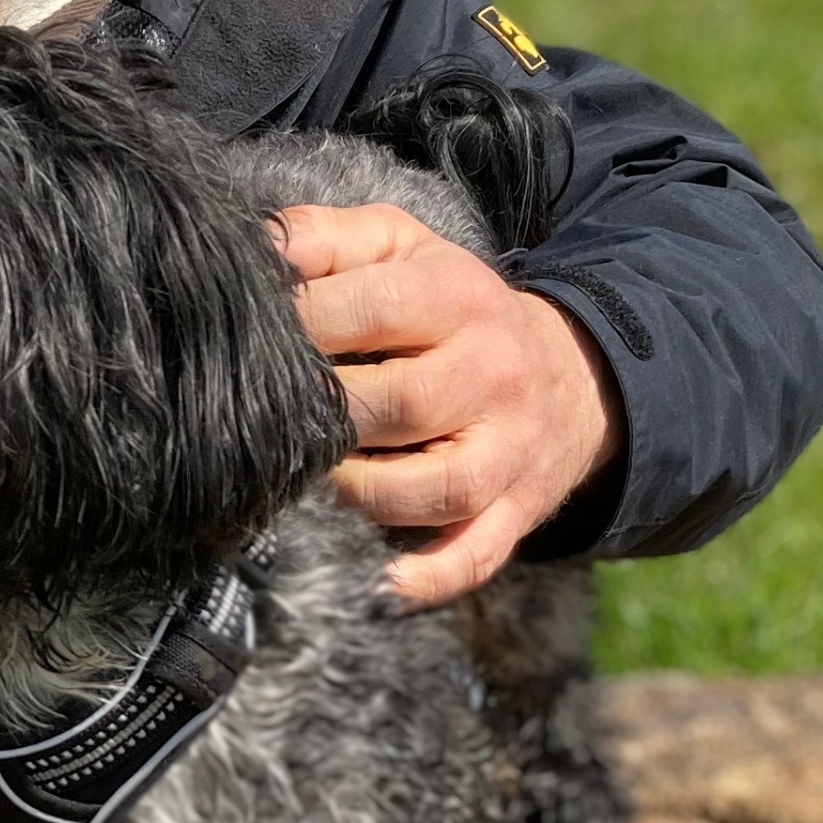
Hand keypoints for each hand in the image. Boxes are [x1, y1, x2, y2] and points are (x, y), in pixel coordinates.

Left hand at [277, 204, 623, 608]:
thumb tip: (257, 250)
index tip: (250, 339)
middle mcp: (493, 374)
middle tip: (268, 419)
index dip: (306, 325)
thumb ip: (327, 237)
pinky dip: (430, 577)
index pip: (375, 309)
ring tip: (314, 476)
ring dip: (361, 491)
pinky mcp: (515, 510)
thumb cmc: (454, 306)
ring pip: (433, 488)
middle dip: (326, 414)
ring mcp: (508, 451)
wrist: (572, 374)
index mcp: (460, 297)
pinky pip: (477, 553)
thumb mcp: (403, 248)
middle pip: (400, 403)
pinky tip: (381, 585)